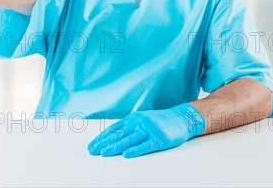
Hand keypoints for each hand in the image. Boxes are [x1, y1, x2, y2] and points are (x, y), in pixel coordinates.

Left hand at [87, 103, 205, 157]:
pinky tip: (127, 154)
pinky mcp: (159, 138)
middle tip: (93, 151)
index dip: (102, 138)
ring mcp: (149, 130)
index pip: (113, 130)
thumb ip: (128, 127)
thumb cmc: (159, 122)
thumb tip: (111, 137)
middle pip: (118, 135)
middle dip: (104, 144)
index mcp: (132, 119)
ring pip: (129, 140)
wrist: (181, 118)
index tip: (92, 146)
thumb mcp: (141, 120)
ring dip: (116, 147)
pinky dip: (136, 150)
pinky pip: (146, 145)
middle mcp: (139, 123)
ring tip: (105, 153)